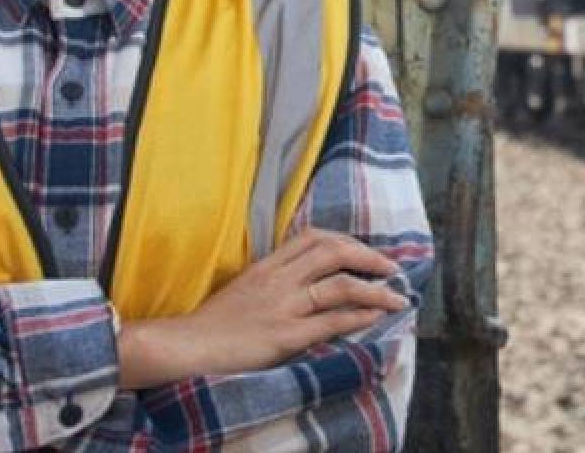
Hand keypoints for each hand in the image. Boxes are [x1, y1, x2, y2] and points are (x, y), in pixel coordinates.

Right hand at [117, 229, 408, 387]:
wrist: (187, 347)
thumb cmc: (213, 324)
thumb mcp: (245, 288)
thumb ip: (274, 278)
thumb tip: (307, 278)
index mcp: (267, 265)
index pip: (314, 237)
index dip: (347, 241)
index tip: (365, 252)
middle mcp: (278, 279)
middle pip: (333, 252)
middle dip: (369, 258)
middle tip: (392, 269)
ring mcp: (282, 306)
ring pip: (339, 285)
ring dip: (375, 289)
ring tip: (397, 297)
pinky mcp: (285, 335)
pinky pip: (330, 320)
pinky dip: (358, 316)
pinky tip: (376, 317)